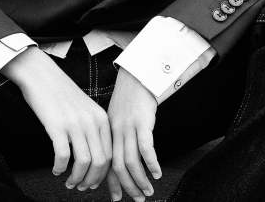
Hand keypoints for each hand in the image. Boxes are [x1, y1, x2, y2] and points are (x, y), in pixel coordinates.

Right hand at [2, 47, 111, 190]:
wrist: (42, 75)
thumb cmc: (61, 94)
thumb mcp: (85, 109)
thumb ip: (92, 129)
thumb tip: (94, 157)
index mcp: (101, 118)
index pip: (110, 155)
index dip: (102, 175)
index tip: (93, 183)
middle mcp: (91, 121)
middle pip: (100, 162)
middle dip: (91, 181)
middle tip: (80, 187)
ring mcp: (75, 123)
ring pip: (84, 163)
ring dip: (76, 178)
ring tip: (69, 182)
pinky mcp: (57, 125)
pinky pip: (63, 156)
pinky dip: (60, 168)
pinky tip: (56, 170)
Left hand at [106, 67, 161, 201]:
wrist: (136, 75)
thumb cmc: (129, 97)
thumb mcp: (117, 117)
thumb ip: (117, 136)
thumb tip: (121, 159)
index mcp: (108, 132)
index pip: (107, 163)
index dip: (111, 183)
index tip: (116, 198)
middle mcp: (116, 131)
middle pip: (118, 166)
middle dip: (128, 187)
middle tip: (137, 199)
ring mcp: (128, 126)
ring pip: (131, 161)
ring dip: (140, 180)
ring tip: (148, 191)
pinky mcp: (142, 121)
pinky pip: (145, 147)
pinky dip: (151, 163)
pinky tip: (157, 173)